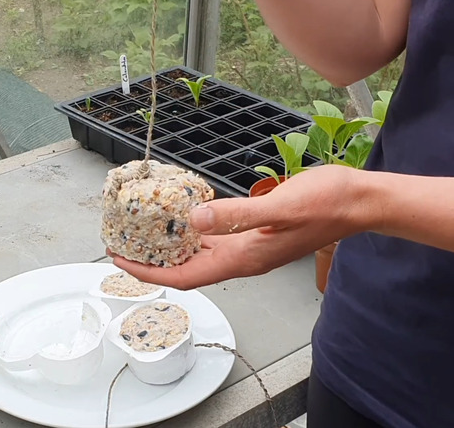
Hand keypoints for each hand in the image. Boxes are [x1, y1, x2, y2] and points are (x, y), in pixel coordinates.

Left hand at [108, 165, 371, 289]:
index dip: (149, 274)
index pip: (183, 277)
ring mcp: (247, 246)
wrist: (359, 201)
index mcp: (243, 259)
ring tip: (141, 231)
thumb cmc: (327, 205)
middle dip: (151, 262)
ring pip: (197, 254)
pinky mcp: (253, 232)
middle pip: (184, 269)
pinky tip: (179, 215)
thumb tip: (194, 218)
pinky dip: (190, 229)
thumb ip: (238, 215)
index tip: (120, 262)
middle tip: (121, 243)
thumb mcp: (281, 208)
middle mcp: (240, 258)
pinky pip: (212, 237)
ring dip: (168, 247)